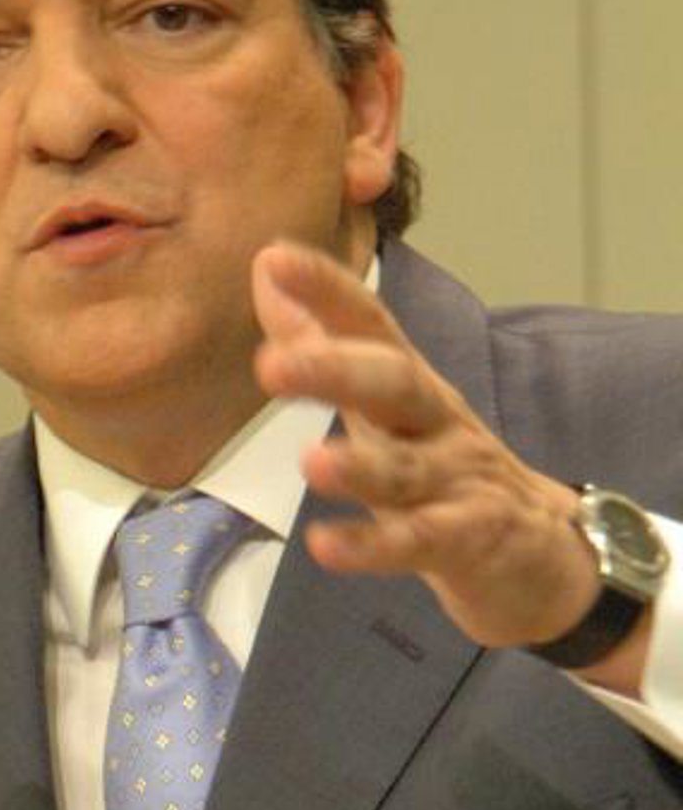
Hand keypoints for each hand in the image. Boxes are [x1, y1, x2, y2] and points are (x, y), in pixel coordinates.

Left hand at [251, 243, 611, 661]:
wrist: (543, 551)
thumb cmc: (439, 464)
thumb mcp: (377, 402)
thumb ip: (318, 339)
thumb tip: (265, 268)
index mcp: (407, 384)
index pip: (370, 324)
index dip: (327, 290)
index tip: (276, 258)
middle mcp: (434, 421)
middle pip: (393, 384)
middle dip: (336, 370)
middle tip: (272, 364)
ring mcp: (458, 480)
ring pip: (408, 469)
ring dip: (360, 466)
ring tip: (311, 463)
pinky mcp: (472, 539)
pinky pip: (420, 541)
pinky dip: (374, 545)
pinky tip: (326, 547)